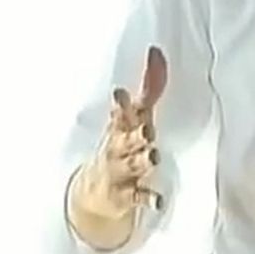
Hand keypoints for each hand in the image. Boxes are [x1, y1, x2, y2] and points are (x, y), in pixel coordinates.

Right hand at [68, 46, 168, 247]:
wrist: (96, 192)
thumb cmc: (122, 144)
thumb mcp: (135, 116)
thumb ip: (150, 86)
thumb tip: (157, 52)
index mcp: (121, 128)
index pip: (120, 114)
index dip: (121, 105)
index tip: (120, 94)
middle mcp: (119, 148)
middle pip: (125, 140)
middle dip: (134, 135)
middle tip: (146, 131)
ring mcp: (122, 172)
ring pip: (132, 166)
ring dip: (141, 161)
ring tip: (152, 158)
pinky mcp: (127, 195)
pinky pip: (139, 197)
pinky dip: (148, 199)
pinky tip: (158, 201)